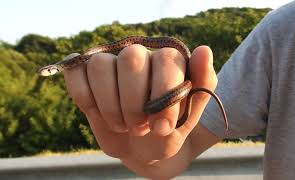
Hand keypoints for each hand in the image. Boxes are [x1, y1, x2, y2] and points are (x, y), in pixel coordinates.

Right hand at [63, 45, 217, 177]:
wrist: (143, 151)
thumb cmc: (168, 132)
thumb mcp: (189, 116)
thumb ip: (202, 84)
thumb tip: (204, 49)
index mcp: (167, 63)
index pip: (165, 60)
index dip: (163, 94)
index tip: (162, 127)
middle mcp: (139, 58)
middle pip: (130, 59)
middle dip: (133, 103)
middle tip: (140, 128)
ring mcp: (112, 66)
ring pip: (101, 65)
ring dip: (110, 105)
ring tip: (121, 125)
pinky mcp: (87, 76)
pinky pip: (77, 73)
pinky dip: (83, 95)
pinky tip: (97, 113)